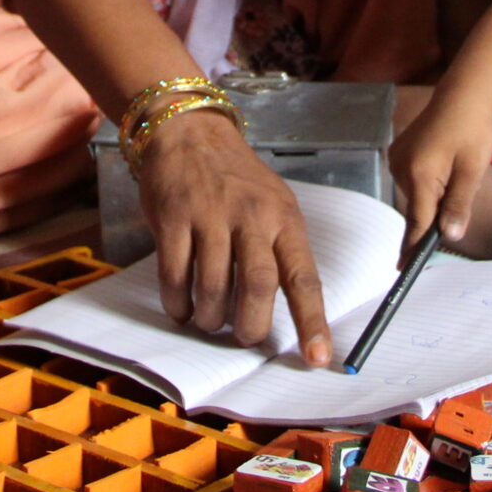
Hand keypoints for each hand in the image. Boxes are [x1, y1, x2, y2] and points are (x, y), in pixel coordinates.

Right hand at [135, 110, 333, 366]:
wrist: (189, 132)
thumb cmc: (235, 177)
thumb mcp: (274, 203)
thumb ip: (280, 248)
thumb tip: (288, 310)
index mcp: (284, 218)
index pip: (304, 278)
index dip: (312, 322)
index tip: (318, 358)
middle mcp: (251, 216)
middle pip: (259, 286)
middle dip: (251, 327)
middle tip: (245, 338)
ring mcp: (210, 216)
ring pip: (215, 287)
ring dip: (212, 318)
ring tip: (210, 322)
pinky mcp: (173, 217)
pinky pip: (175, 276)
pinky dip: (178, 303)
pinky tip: (181, 308)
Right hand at [388, 88, 491, 253]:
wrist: (462, 96)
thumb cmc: (472, 130)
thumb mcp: (473, 171)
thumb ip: (459, 204)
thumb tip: (450, 236)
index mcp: (420, 173)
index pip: (417, 221)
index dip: (413, 247)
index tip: (405, 270)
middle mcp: (400, 168)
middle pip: (418, 210)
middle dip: (438, 214)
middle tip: (462, 191)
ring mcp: (396, 160)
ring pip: (416, 198)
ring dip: (435, 198)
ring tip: (456, 172)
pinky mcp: (397, 155)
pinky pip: (412, 183)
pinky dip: (428, 186)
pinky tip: (445, 167)